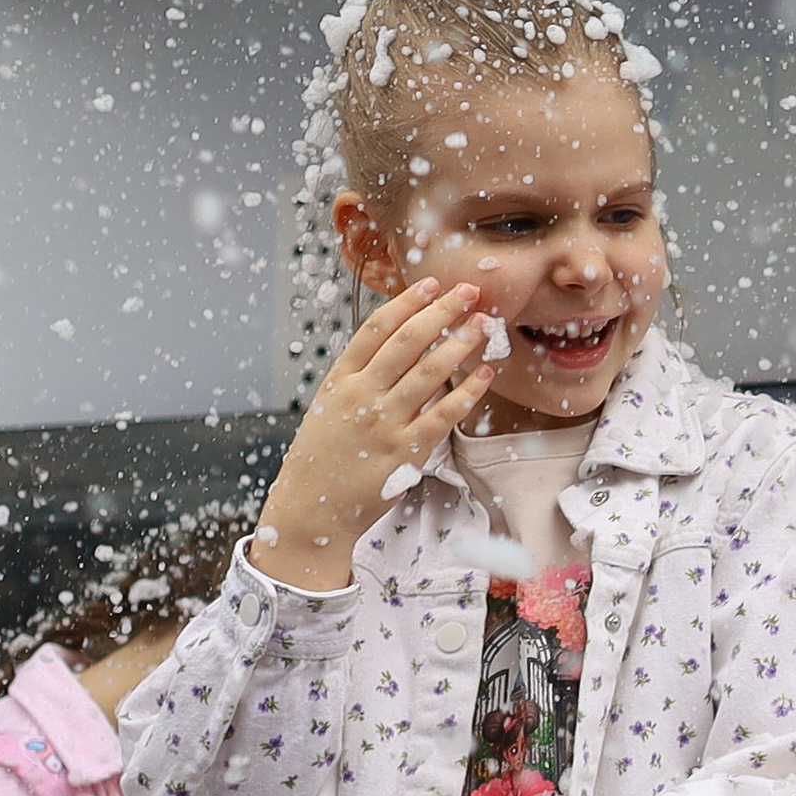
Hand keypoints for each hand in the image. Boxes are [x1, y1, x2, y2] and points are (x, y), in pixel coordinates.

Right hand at [255, 279, 496, 590]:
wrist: (311, 512)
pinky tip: (485, 373)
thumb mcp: (327, 410)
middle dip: (442, 311)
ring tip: (483, 325)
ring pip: (430, 371)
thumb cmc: (321, 461)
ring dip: (461, 343)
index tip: (432, 284)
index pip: (376, 328)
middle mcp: (361, 395)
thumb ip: (358, 380)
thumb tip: (395, 350)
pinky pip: (444, 414)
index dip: (407, 302)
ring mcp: (384, 423)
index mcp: (339, 380)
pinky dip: (468, 391)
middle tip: (470, 291)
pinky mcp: (405, 452)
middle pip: (408, 341)